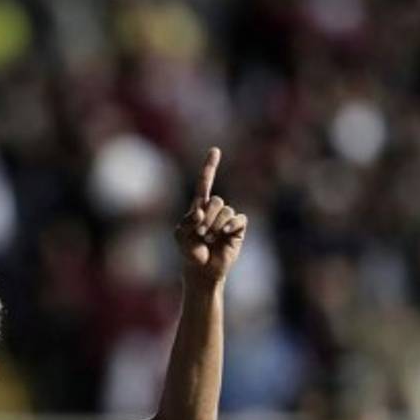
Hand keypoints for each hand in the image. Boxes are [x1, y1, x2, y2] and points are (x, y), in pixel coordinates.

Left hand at [174, 147, 246, 283]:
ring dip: (216, 226)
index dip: (210, 166)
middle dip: (207, 218)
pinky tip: (224, 235)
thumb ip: (187, 222)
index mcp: (199, 207)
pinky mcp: (237, 229)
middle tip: (201, 234)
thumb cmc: (189, 251)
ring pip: (226, 211)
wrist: (202, 270)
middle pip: (216, 200)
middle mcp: (215, 210)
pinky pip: (238, 219)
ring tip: (210, 239)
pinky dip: (230, 226)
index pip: (205, 183)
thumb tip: (201, 211)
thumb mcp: (180, 236)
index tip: (215, 150)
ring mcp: (227, 219)